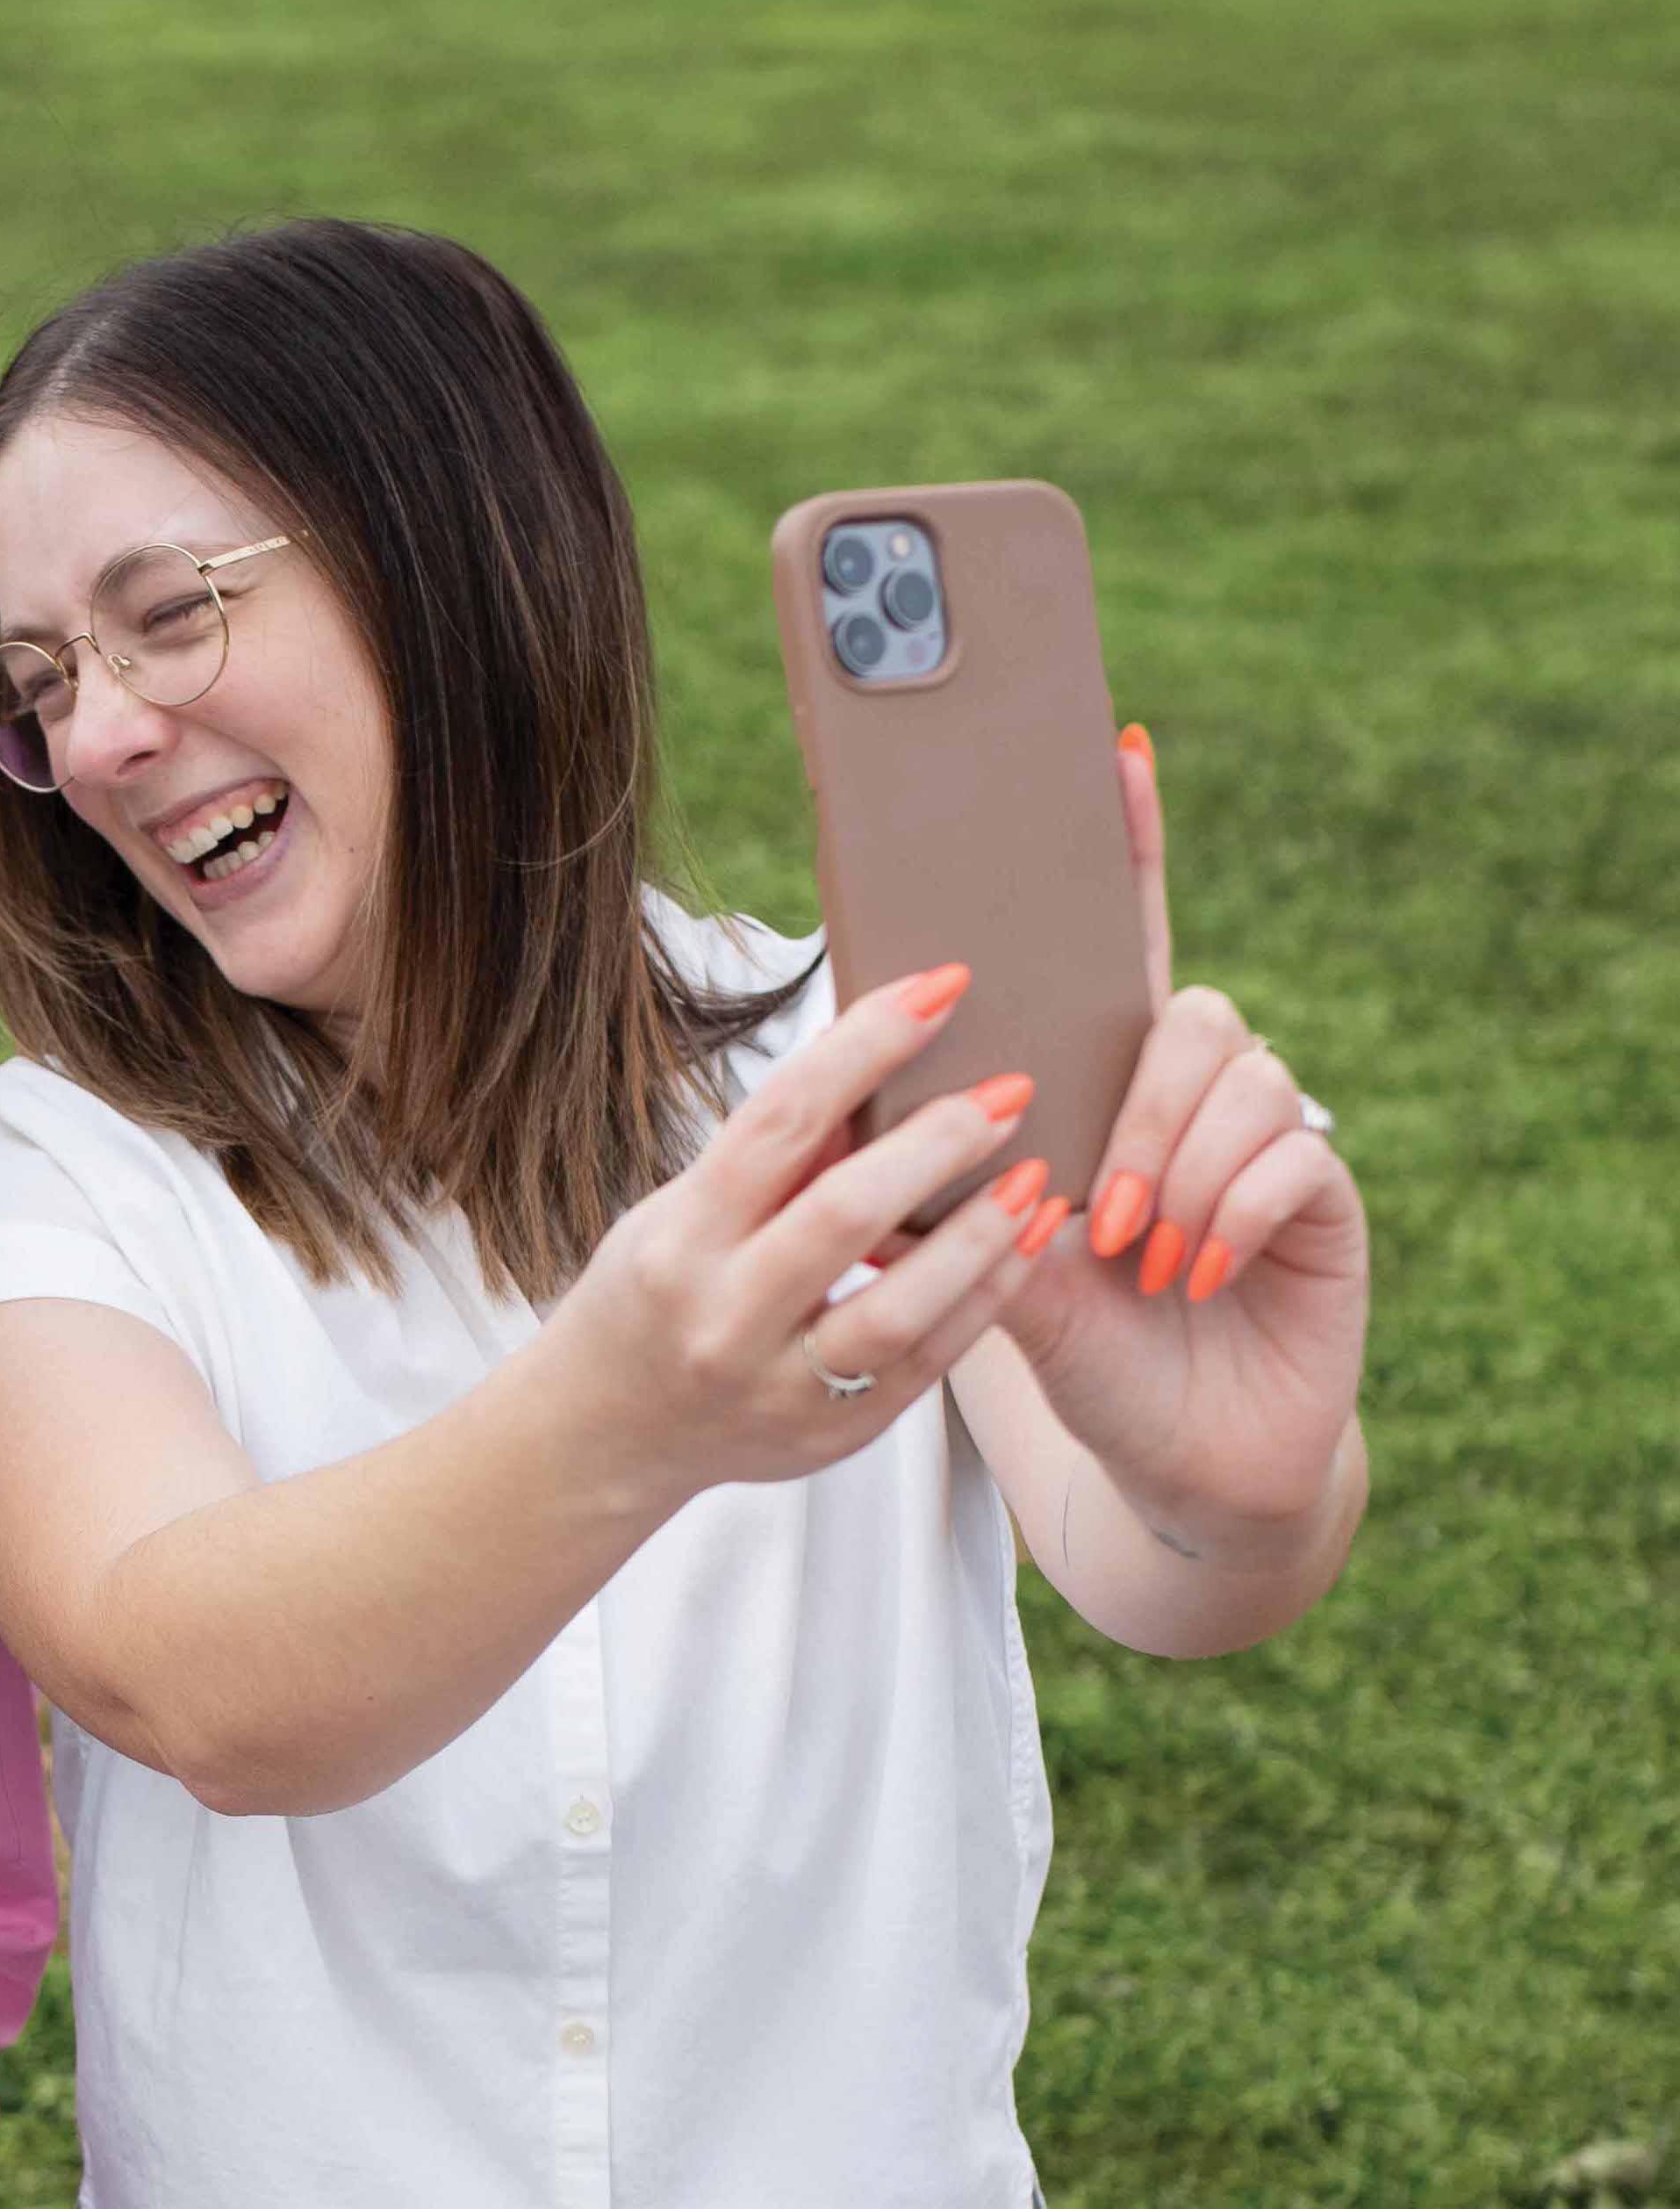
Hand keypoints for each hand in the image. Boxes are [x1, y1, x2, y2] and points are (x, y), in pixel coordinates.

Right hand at [549, 963, 1071, 1496]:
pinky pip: (927, 1365)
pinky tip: (1021, 1247)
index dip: (867, 1046)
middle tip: (1010, 1092)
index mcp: (681, 1241)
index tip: (941, 990)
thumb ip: (779, 1156)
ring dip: (980, 1236)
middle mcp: (722, 1319)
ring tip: (1036, 1177)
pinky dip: (985, 1299)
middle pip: (845, 1215)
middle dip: (940, 1143)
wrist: (610, 1432)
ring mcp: (776, 1389)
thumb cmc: (654, 1296)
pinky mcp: (830, 1435)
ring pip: (899, 1311)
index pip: (781, 1122)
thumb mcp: (683, 1213)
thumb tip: (887, 1062)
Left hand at [986, 724, 1369, 1555]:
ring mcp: (1267, 1136)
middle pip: (1187, 1015)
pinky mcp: (1325, 1191)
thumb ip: (963, 1193)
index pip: (1121, 948)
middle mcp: (1196, 1094)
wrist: (1172, 1459)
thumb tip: (883, 1117)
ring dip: (1177, 1175)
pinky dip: (1231, 1217)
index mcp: (1109, 1089)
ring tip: (1140, 1262)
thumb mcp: (1000, 1275)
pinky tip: (1198, 1277)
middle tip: (1095, 1214)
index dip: (1128, 848)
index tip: (1111, 749)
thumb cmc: (1084, 1355)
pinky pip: (1290, 1156)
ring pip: (1239, 1081)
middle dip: (1137, 1109)